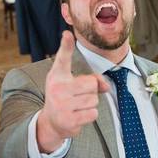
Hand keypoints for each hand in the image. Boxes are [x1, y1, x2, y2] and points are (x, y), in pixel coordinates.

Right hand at [36, 31, 109, 151]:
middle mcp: (57, 88)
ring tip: (76, 107)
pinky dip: (89, 115)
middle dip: (90, 91)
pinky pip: (93, 113)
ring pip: (93, 99)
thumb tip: (106, 86)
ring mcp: (61, 105)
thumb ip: (92, 79)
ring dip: (90, 105)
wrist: (51, 123)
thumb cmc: (65, 98)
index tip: (67, 34)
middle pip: (91, 83)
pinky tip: (77, 116)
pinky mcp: (68, 120)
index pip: (63, 58)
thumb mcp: (73, 85)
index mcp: (57, 76)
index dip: (66, 45)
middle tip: (77, 96)